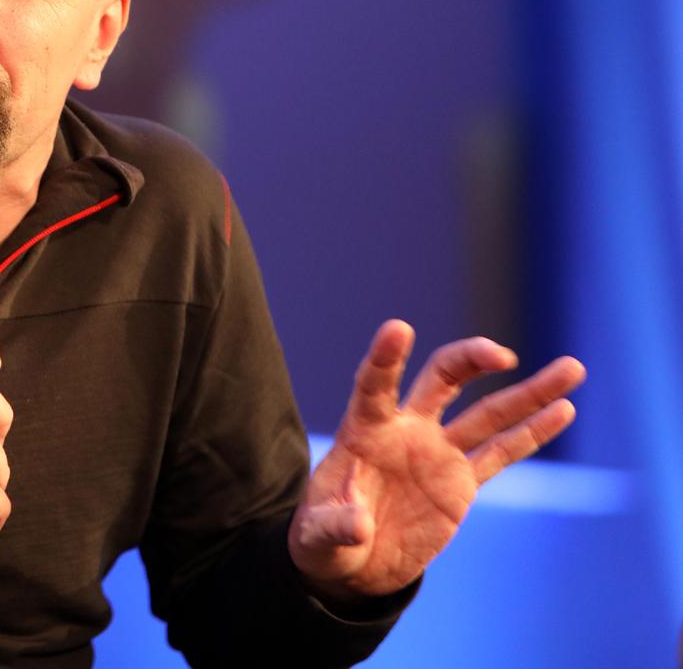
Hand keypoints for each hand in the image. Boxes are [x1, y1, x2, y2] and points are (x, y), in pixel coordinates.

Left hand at [289, 319, 584, 601]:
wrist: (352, 563)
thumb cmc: (322, 540)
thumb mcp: (318, 537)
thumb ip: (336, 526)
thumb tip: (358, 526)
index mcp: (363, 431)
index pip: (374, 386)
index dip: (386, 359)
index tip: (398, 327)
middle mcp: (405, 430)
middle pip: (442, 380)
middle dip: (470, 361)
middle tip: (501, 355)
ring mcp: (437, 452)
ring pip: (488, 413)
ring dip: (529, 392)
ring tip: (572, 368)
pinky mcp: (461, 481)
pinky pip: (502, 451)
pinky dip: (533, 432)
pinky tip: (564, 408)